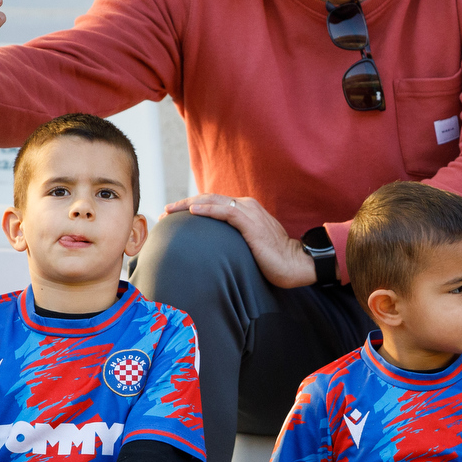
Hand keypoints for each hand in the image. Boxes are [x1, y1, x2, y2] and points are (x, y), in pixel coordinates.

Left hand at [166, 194, 315, 287]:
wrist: (296, 263)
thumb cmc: (275, 260)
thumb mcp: (250, 246)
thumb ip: (234, 241)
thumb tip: (214, 251)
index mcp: (246, 210)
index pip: (214, 203)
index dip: (191, 207)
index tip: (173, 216)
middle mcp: (246, 206)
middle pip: (209, 198)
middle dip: (184, 204)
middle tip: (164, 212)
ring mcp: (249, 212)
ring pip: (213, 201)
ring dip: (188, 204)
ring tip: (170, 210)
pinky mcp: (251, 223)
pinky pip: (226, 211)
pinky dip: (208, 209)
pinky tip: (193, 211)